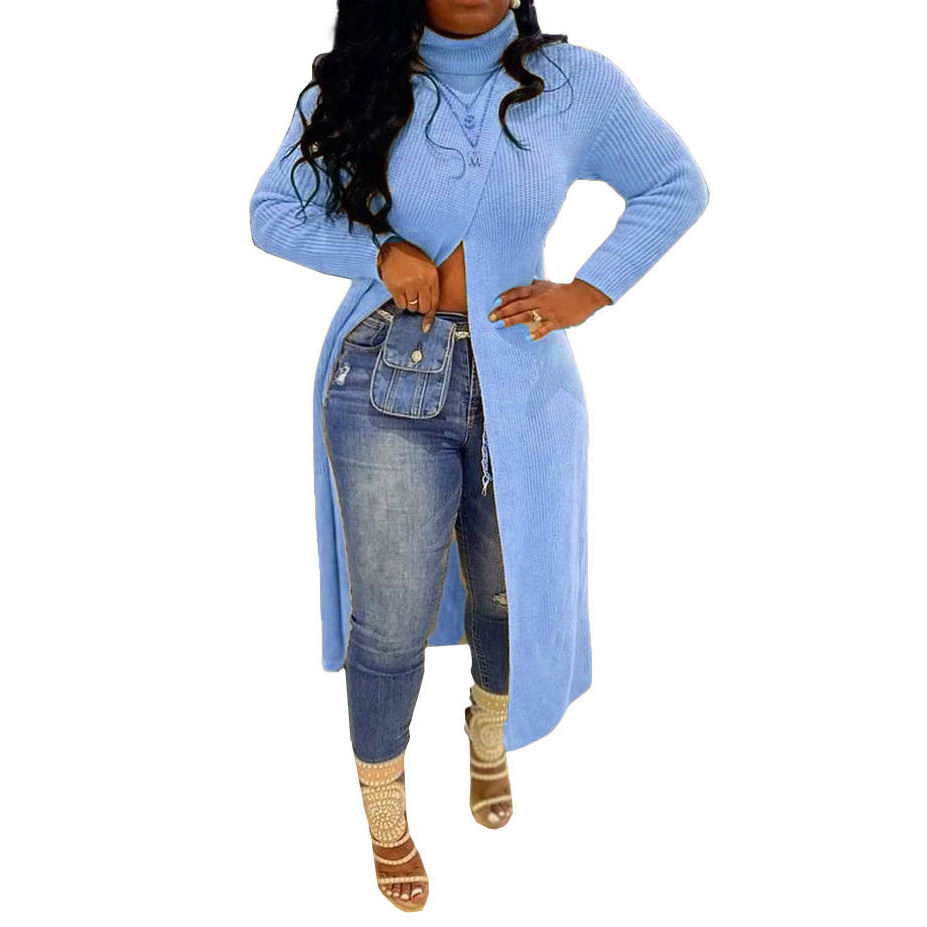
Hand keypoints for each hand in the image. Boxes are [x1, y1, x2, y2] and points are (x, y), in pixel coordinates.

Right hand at [377, 240, 440, 331]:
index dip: (430, 316)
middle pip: (423, 308)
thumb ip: (430, 285)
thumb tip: (427, 310)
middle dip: (418, 307)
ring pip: (411, 307)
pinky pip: (400, 305)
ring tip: (406, 291)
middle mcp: (422, 281)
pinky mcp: (396, 287)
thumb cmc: (409, 258)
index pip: (434, 302)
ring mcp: (409, 284)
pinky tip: (399, 291)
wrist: (390, 248)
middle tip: (413, 299)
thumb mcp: (426, 267)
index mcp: (432, 276)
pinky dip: (400, 302)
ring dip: (408, 304)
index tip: (426, 326)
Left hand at [487, 278, 609, 340]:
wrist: (584, 295)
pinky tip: (527, 338)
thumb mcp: (547, 284)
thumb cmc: (563, 291)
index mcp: (537, 290)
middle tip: (490, 318)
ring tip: (500, 326)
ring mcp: (548, 311)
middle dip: (503, 311)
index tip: (494, 303)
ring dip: (512, 321)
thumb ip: (533, 285)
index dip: (505, 297)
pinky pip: (545, 328)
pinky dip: (536, 333)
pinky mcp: (557, 321)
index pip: (518, 292)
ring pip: (527, 316)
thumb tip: (521, 283)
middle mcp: (540, 300)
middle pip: (518, 305)